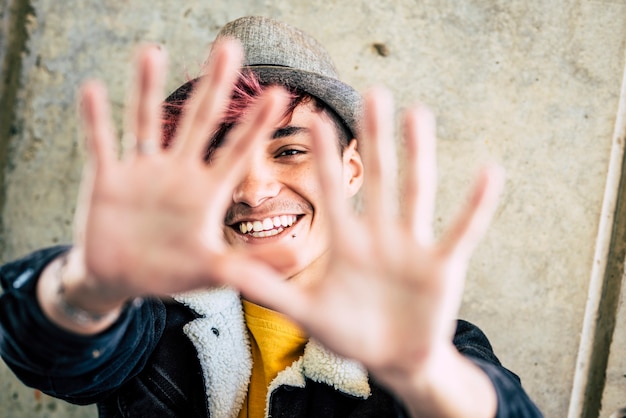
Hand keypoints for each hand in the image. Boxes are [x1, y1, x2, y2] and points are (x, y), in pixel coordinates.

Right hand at [72, 41, 289, 305]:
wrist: (120, 280)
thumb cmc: (170, 273)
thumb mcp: (213, 272)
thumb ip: (248, 266)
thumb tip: (294, 261)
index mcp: (207, 191)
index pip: (236, 151)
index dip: (256, 125)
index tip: (279, 93)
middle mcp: (178, 172)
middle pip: (199, 121)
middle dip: (214, 85)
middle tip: (230, 46)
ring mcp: (142, 172)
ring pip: (146, 122)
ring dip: (146, 88)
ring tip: (152, 50)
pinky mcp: (108, 179)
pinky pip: (101, 144)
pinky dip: (96, 120)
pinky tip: (92, 89)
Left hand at [232, 88, 503, 416]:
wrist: (393, 360)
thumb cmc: (349, 335)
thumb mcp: (307, 313)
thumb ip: (271, 290)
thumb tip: (223, 271)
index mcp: (346, 243)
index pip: (332, 191)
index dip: (321, 156)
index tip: (311, 116)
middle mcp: (379, 236)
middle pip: (379, 178)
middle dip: (375, 137)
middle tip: (372, 91)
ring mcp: (412, 247)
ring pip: (417, 192)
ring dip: (419, 154)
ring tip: (418, 113)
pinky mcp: (443, 266)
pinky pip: (462, 230)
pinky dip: (477, 205)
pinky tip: (491, 171)